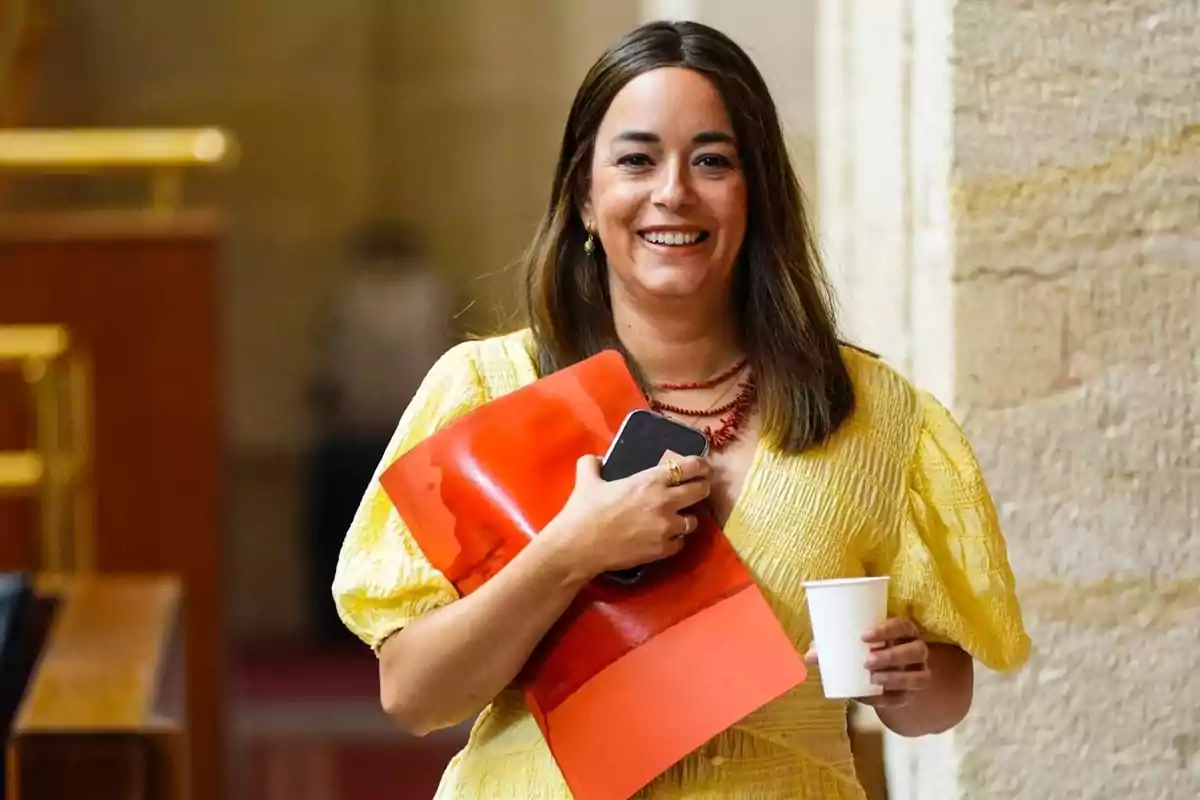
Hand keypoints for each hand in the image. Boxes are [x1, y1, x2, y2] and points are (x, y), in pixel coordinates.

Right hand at [548, 454, 710, 577]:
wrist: (579, 547)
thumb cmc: (584, 510)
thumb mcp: (586, 479)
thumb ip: (592, 464)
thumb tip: (596, 460)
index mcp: (650, 480)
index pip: (690, 467)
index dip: (700, 465)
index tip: (702, 467)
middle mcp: (665, 502)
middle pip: (701, 491)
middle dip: (702, 488)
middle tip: (698, 488)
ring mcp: (667, 528)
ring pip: (693, 521)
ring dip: (686, 518)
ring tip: (676, 518)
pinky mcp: (663, 550)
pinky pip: (680, 543)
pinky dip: (674, 539)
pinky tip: (664, 538)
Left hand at [804, 617, 930, 707]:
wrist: (882, 671)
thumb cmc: (866, 649)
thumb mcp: (851, 643)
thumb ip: (831, 646)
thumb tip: (808, 656)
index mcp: (903, 631)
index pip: (903, 625)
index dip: (887, 630)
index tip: (864, 636)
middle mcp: (917, 650)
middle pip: (917, 650)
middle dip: (892, 656)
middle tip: (867, 661)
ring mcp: (919, 673)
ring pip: (920, 677)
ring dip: (896, 678)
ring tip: (872, 679)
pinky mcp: (912, 693)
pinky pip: (906, 698)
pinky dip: (888, 700)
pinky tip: (871, 697)